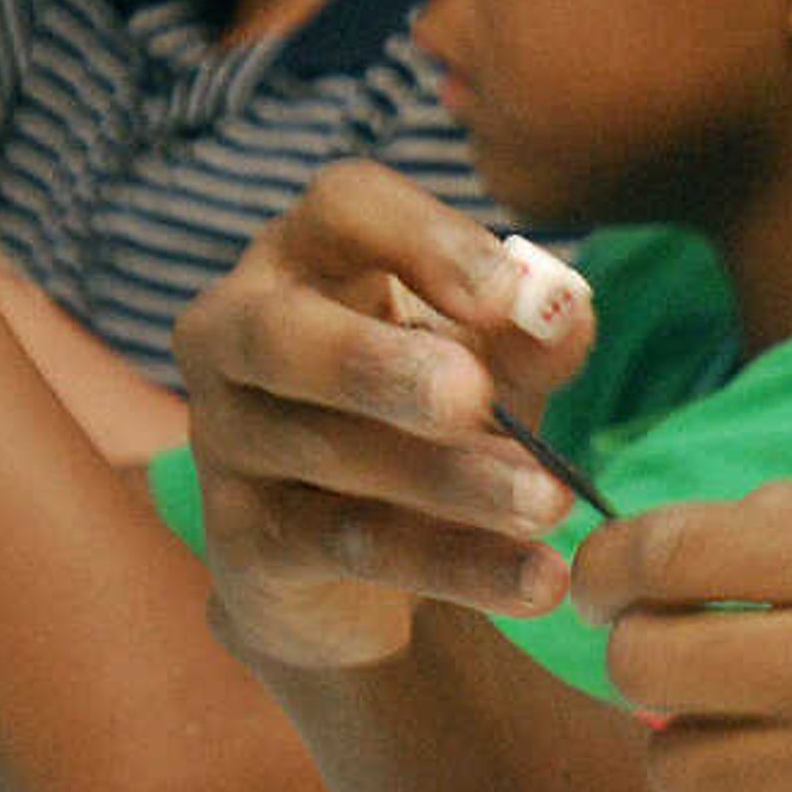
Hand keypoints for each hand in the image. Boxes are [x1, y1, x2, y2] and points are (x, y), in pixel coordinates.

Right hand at [175, 163, 594, 669]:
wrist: (360, 567)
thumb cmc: (424, 421)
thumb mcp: (491, 366)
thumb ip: (530, 334)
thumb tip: (564, 309)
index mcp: (305, 257)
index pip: (343, 209)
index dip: (424, 242)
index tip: (507, 296)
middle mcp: (237, 334)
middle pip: (282, 331)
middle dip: (378, 363)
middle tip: (473, 397)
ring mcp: (227, 440)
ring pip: (326, 453)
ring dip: (447, 479)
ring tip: (547, 502)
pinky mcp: (243, 542)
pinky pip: (349, 548)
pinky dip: (453, 565)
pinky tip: (536, 582)